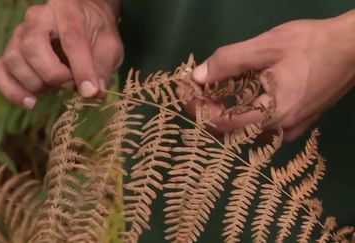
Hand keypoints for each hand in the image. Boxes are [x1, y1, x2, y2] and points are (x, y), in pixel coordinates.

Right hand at [0, 0, 122, 108]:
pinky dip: (12, 91)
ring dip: (36, 84)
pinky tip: (31, 102)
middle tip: (71, 85)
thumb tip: (95, 93)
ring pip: (13, 60)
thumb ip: (103, 67)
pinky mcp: (10, 52)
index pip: (71, 38)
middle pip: (32, 47)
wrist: (83, 23)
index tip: (90, 91)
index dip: (82, 68)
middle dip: (53, 75)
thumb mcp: (110, 46)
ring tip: (57, 88)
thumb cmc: (96, 33)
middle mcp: (36, 17)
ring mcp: (19, 34)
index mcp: (66, 8)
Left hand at [190, 11, 354, 140]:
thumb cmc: (312, 44)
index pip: (222, 124)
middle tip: (192, 88)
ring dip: (222, 110)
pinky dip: (240, 111)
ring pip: (244, 129)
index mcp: (274, 116)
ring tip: (208, 89)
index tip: (182, 90)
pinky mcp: (295, 122)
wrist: (354, 47)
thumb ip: (228, 62)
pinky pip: (258, 124)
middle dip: (206, 109)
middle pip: (231, 131)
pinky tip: (233, 95)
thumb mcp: (266, 47)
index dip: (197, 109)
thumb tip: (197, 76)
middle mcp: (280, 131)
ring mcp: (290, 130)